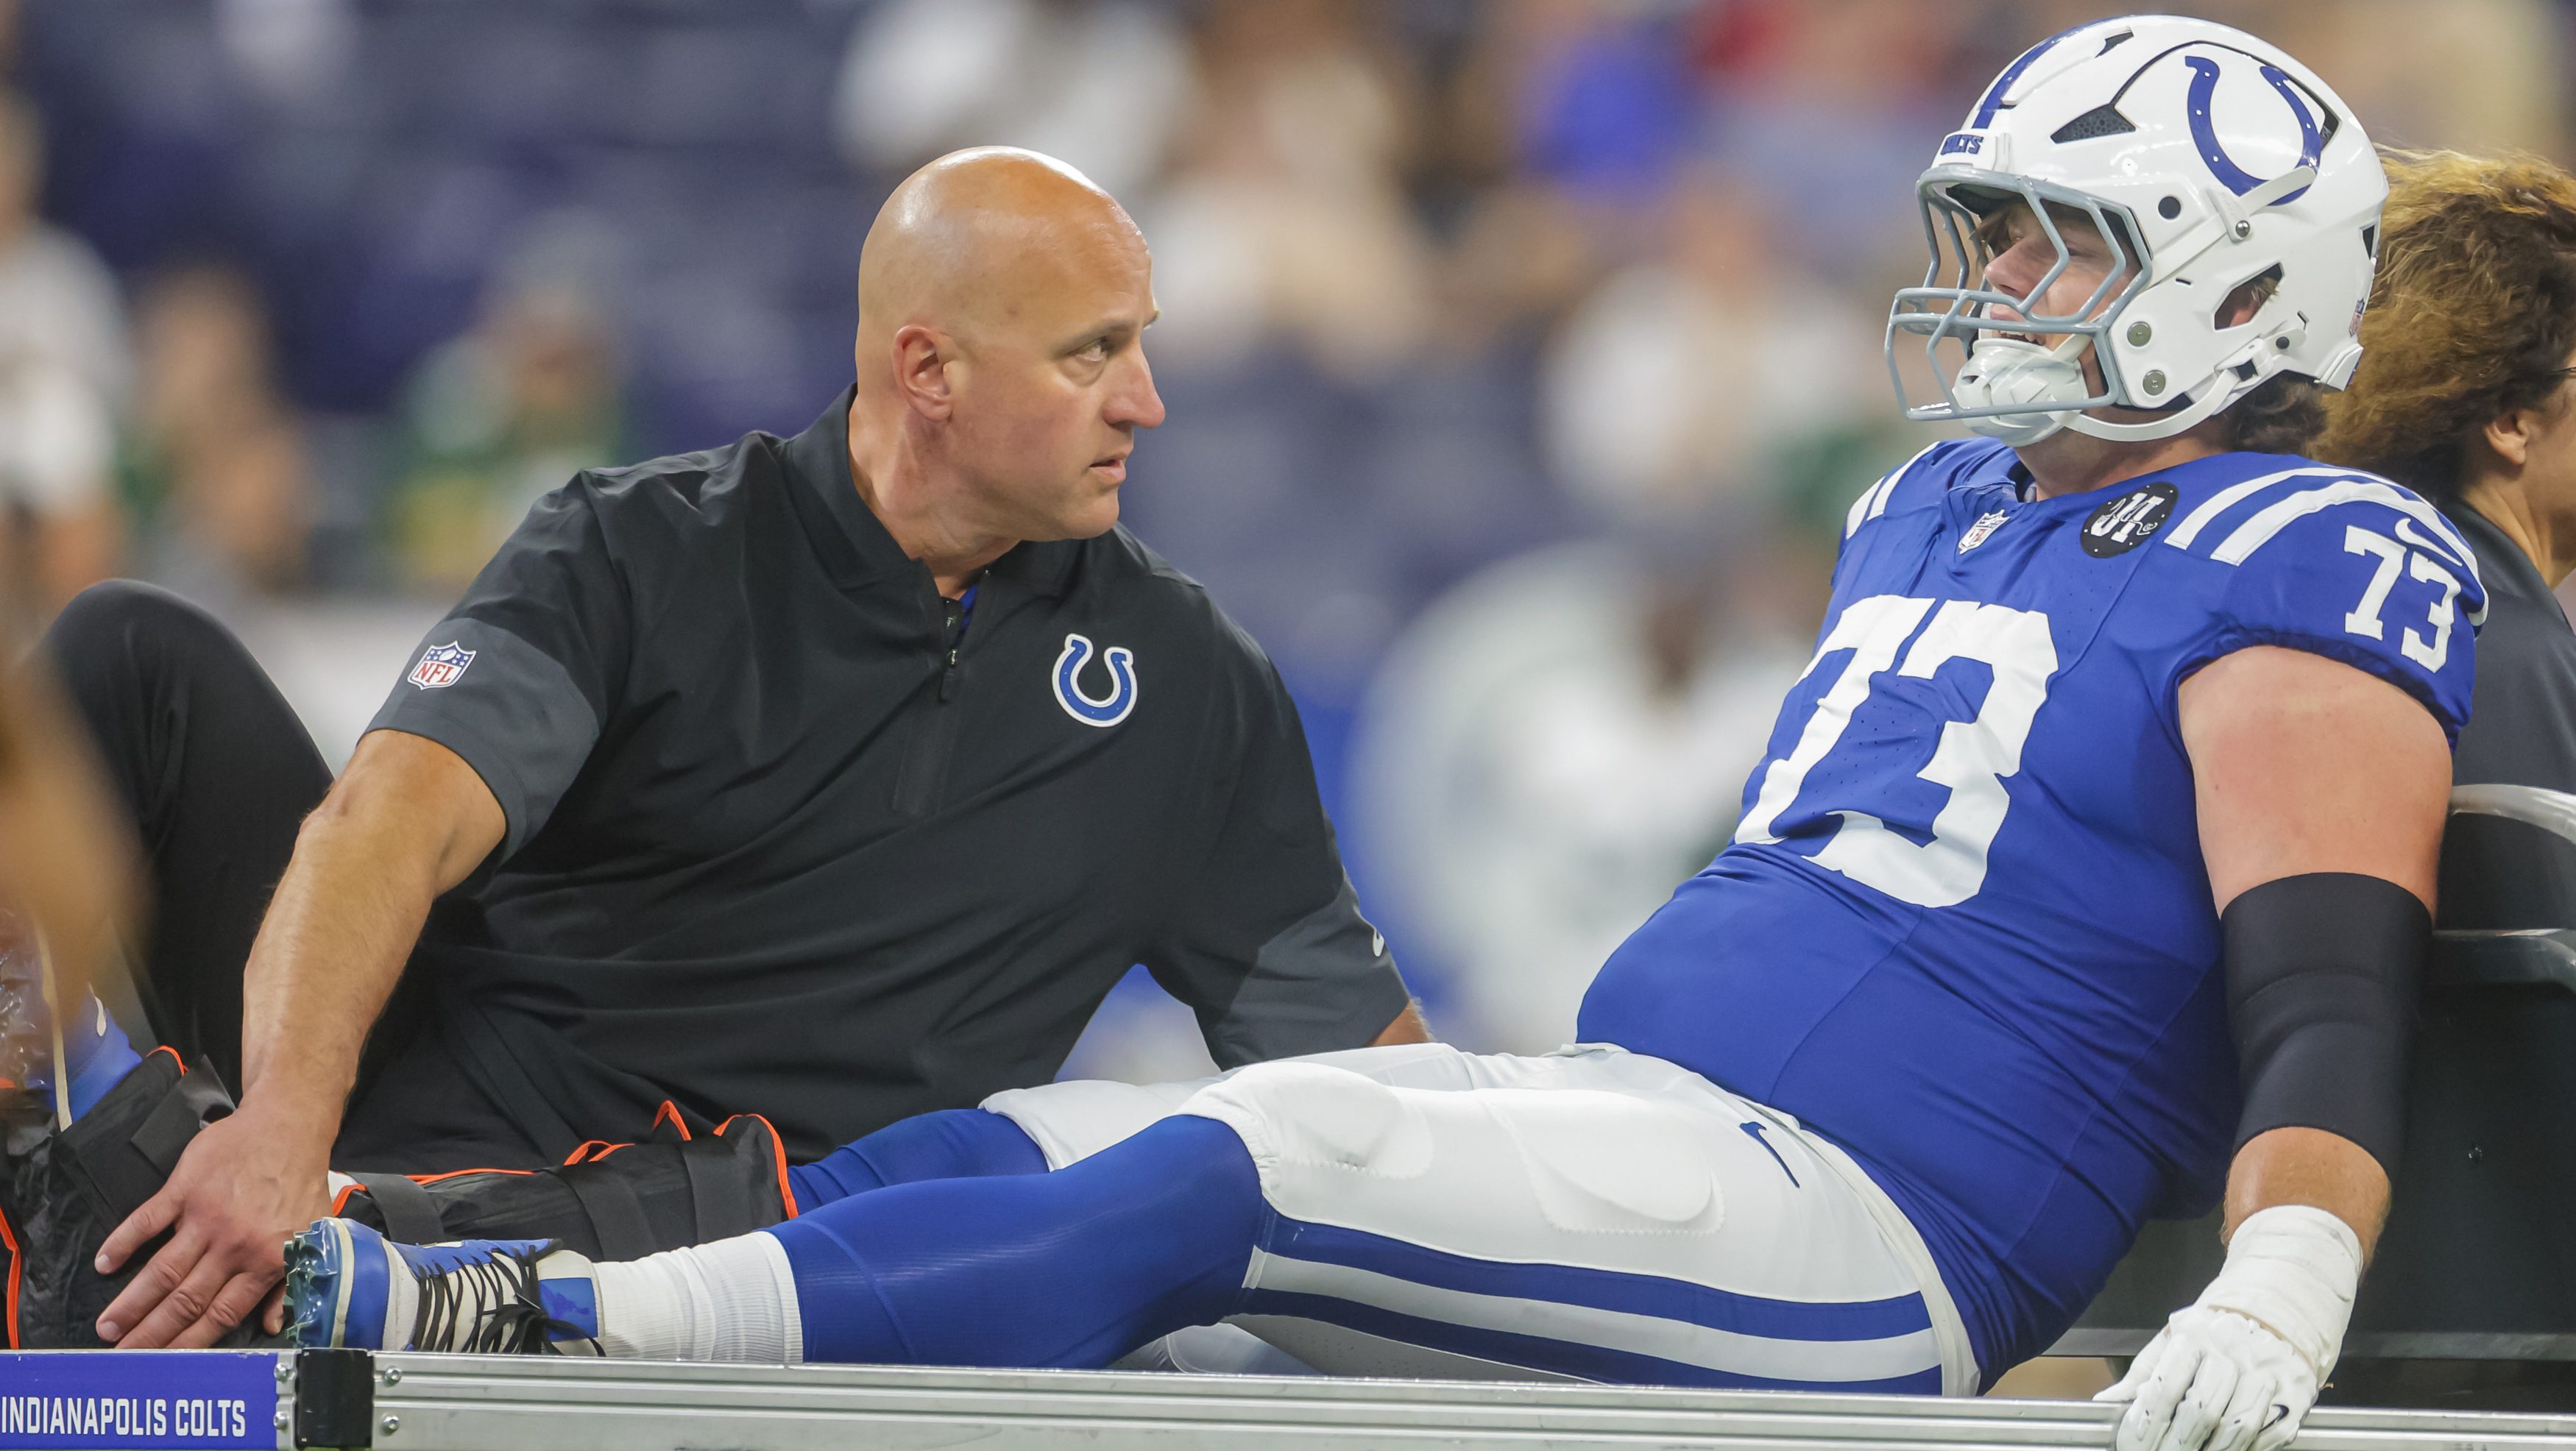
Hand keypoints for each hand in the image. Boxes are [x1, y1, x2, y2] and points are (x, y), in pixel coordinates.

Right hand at [94, 1102, 331, 1346]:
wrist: (288, 1126)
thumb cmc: (299, 1181)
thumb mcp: (312, 1234)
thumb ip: (290, 1282)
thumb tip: (271, 1326)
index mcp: (265, 1260)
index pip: (221, 1313)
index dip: (190, 1341)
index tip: (163, 1361)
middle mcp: (233, 1245)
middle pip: (186, 1299)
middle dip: (152, 1332)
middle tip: (121, 1354)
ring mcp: (206, 1216)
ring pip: (164, 1269)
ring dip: (133, 1300)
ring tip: (108, 1325)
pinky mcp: (185, 1188)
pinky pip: (148, 1221)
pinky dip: (124, 1242)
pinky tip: (105, 1263)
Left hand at [2095, 1204, 2361, 1450]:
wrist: (2274, 1310)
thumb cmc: (2213, 1331)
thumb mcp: (2171, 1340)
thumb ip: (2141, 1375)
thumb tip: (2106, 1402)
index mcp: (2196, 1337)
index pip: (2167, 1387)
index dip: (2148, 1422)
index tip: (2135, 1443)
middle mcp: (2233, 1353)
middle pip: (2203, 1411)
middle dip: (2178, 1444)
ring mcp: (2268, 1374)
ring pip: (2239, 1426)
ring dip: (2214, 1450)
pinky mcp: (2295, 1393)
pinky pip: (2272, 1433)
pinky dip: (2250, 1449)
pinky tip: (2229, 1449)